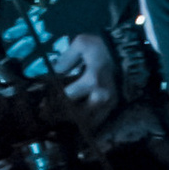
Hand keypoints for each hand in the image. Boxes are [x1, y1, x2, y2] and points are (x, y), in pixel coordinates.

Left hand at [0, 21, 121, 139]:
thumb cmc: (103, 46)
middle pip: (77, 115)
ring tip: (60, 124)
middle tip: (48, 118)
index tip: (41, 107)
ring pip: (88, 122)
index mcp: (91, 81)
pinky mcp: (114, 106)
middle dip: (61, 117)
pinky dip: (86, 124)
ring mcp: (109, 103)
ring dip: (74, 124)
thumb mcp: (81, 44)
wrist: (127, 51)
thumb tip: (55, 72)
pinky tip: (76, 124)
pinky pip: (98, 121)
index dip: (52, 104)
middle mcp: (101, 96)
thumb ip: (66, 59)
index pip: (67, 98)